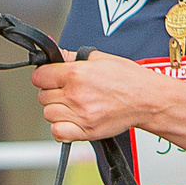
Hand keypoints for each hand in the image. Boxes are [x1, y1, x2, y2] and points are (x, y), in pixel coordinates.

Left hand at [32, 51, 168, 143]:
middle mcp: (75, 95)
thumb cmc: (127, 79)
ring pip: (48, 114)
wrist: (146, 99)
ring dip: (56, 110)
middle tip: (67, 90)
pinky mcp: (86, 131)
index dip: (44, 76)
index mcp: (75, 74)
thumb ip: (70, 56)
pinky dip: (60, 128)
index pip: (39, 76)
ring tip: (72, 105)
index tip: (51, 78)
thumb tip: (53, 52)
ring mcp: (80, 115)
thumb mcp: (98, 58)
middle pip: (43, 96)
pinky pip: (57, 133)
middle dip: (52, 92)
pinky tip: (70, 120)